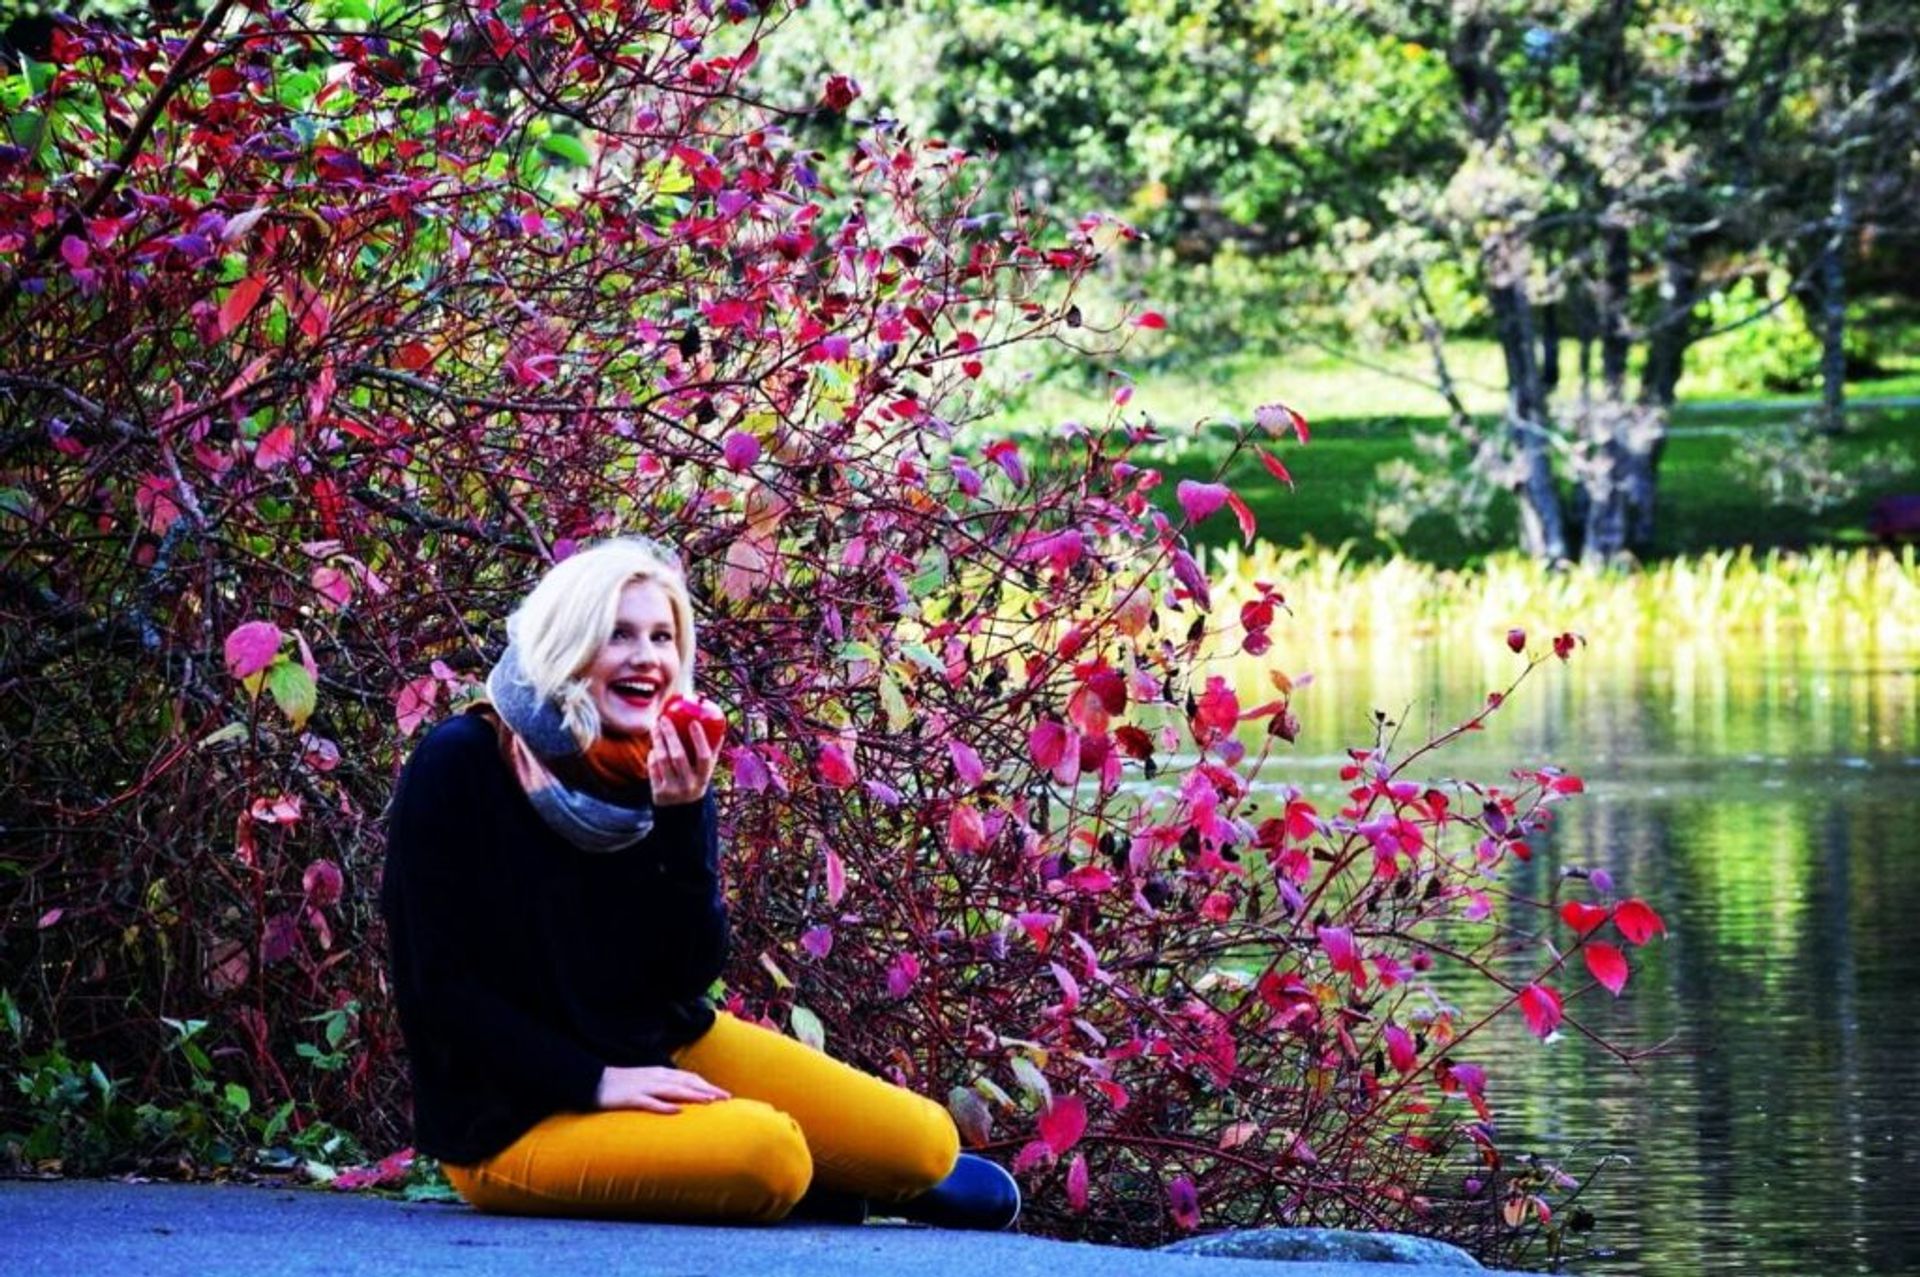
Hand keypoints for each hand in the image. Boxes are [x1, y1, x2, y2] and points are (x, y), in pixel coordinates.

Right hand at [596, 1065, 730, 1113]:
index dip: (708, 1085)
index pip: (689, 1078)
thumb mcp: (647, 1083)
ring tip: (709, 1102)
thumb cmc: (622, 1085)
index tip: (725, 1095)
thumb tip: (682, 1100)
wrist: (593, 1082)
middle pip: (686, 1082)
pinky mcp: (631, 1098)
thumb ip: (664, 1088)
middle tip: (726, 1099)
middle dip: (707, 1090)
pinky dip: (664, 1106)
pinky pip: (650, 1102)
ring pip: (673, 1090)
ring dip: (692, 1095)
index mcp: (660, 1073)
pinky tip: (676, 1111)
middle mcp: (656, 1077)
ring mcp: (643, 1087)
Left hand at [648, 707, 716, 805]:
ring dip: (657, 741)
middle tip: (664, 719)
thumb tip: (719, 726)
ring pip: (662, 760)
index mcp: (704, 779)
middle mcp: (689, 785)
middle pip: (678, 756)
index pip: (704, 757)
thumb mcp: (706, 772)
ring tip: (655, 728)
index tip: (693, 722)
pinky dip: (652, 756)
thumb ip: (712, 752)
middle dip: (670, 735)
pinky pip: (653, 768)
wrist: (681, 813)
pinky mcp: (658, 793)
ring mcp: (672, 790)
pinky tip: (654, 747)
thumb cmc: (695, 783)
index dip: (699, 739)